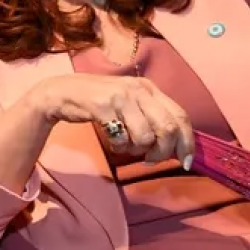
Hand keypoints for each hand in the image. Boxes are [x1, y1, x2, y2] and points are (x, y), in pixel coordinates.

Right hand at [27, 73, 196, 166]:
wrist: (62, 92)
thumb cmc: (100, 102)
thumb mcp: (131, 103)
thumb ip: (152, 117)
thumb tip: (177, 146)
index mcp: (150, 88)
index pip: (180, 116)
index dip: (187, 142)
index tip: (186, 162)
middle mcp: (138, 89)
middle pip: (167, 128)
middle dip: (163, 152)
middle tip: (150, 160)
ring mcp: (120, 96)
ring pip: (145, 136)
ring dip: (137, 150)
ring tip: (125, 146)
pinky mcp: (103, 105)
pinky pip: (121, 138)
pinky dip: (119, 147)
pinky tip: (112, 141)